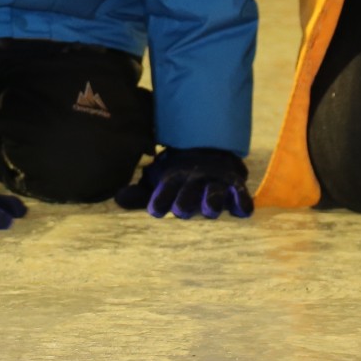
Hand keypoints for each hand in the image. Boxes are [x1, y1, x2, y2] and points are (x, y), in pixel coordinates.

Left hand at [114, 148, 253, 219]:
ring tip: (210, 210)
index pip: (165, 191)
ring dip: (213, 201)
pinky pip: (241, 196)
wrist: (211, 150)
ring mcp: (216, 183)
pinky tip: (242, 210)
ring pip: (215, 193)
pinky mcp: (235, 187)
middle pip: (190, 193)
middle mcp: (195, 181)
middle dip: (186, 202)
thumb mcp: (158, 182)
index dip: (161, 200)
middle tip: (182, 211)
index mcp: (174, 179)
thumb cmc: (179, 176)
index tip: (156, 211)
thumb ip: (140, 195)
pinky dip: (242, 202)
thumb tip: (117, 198)